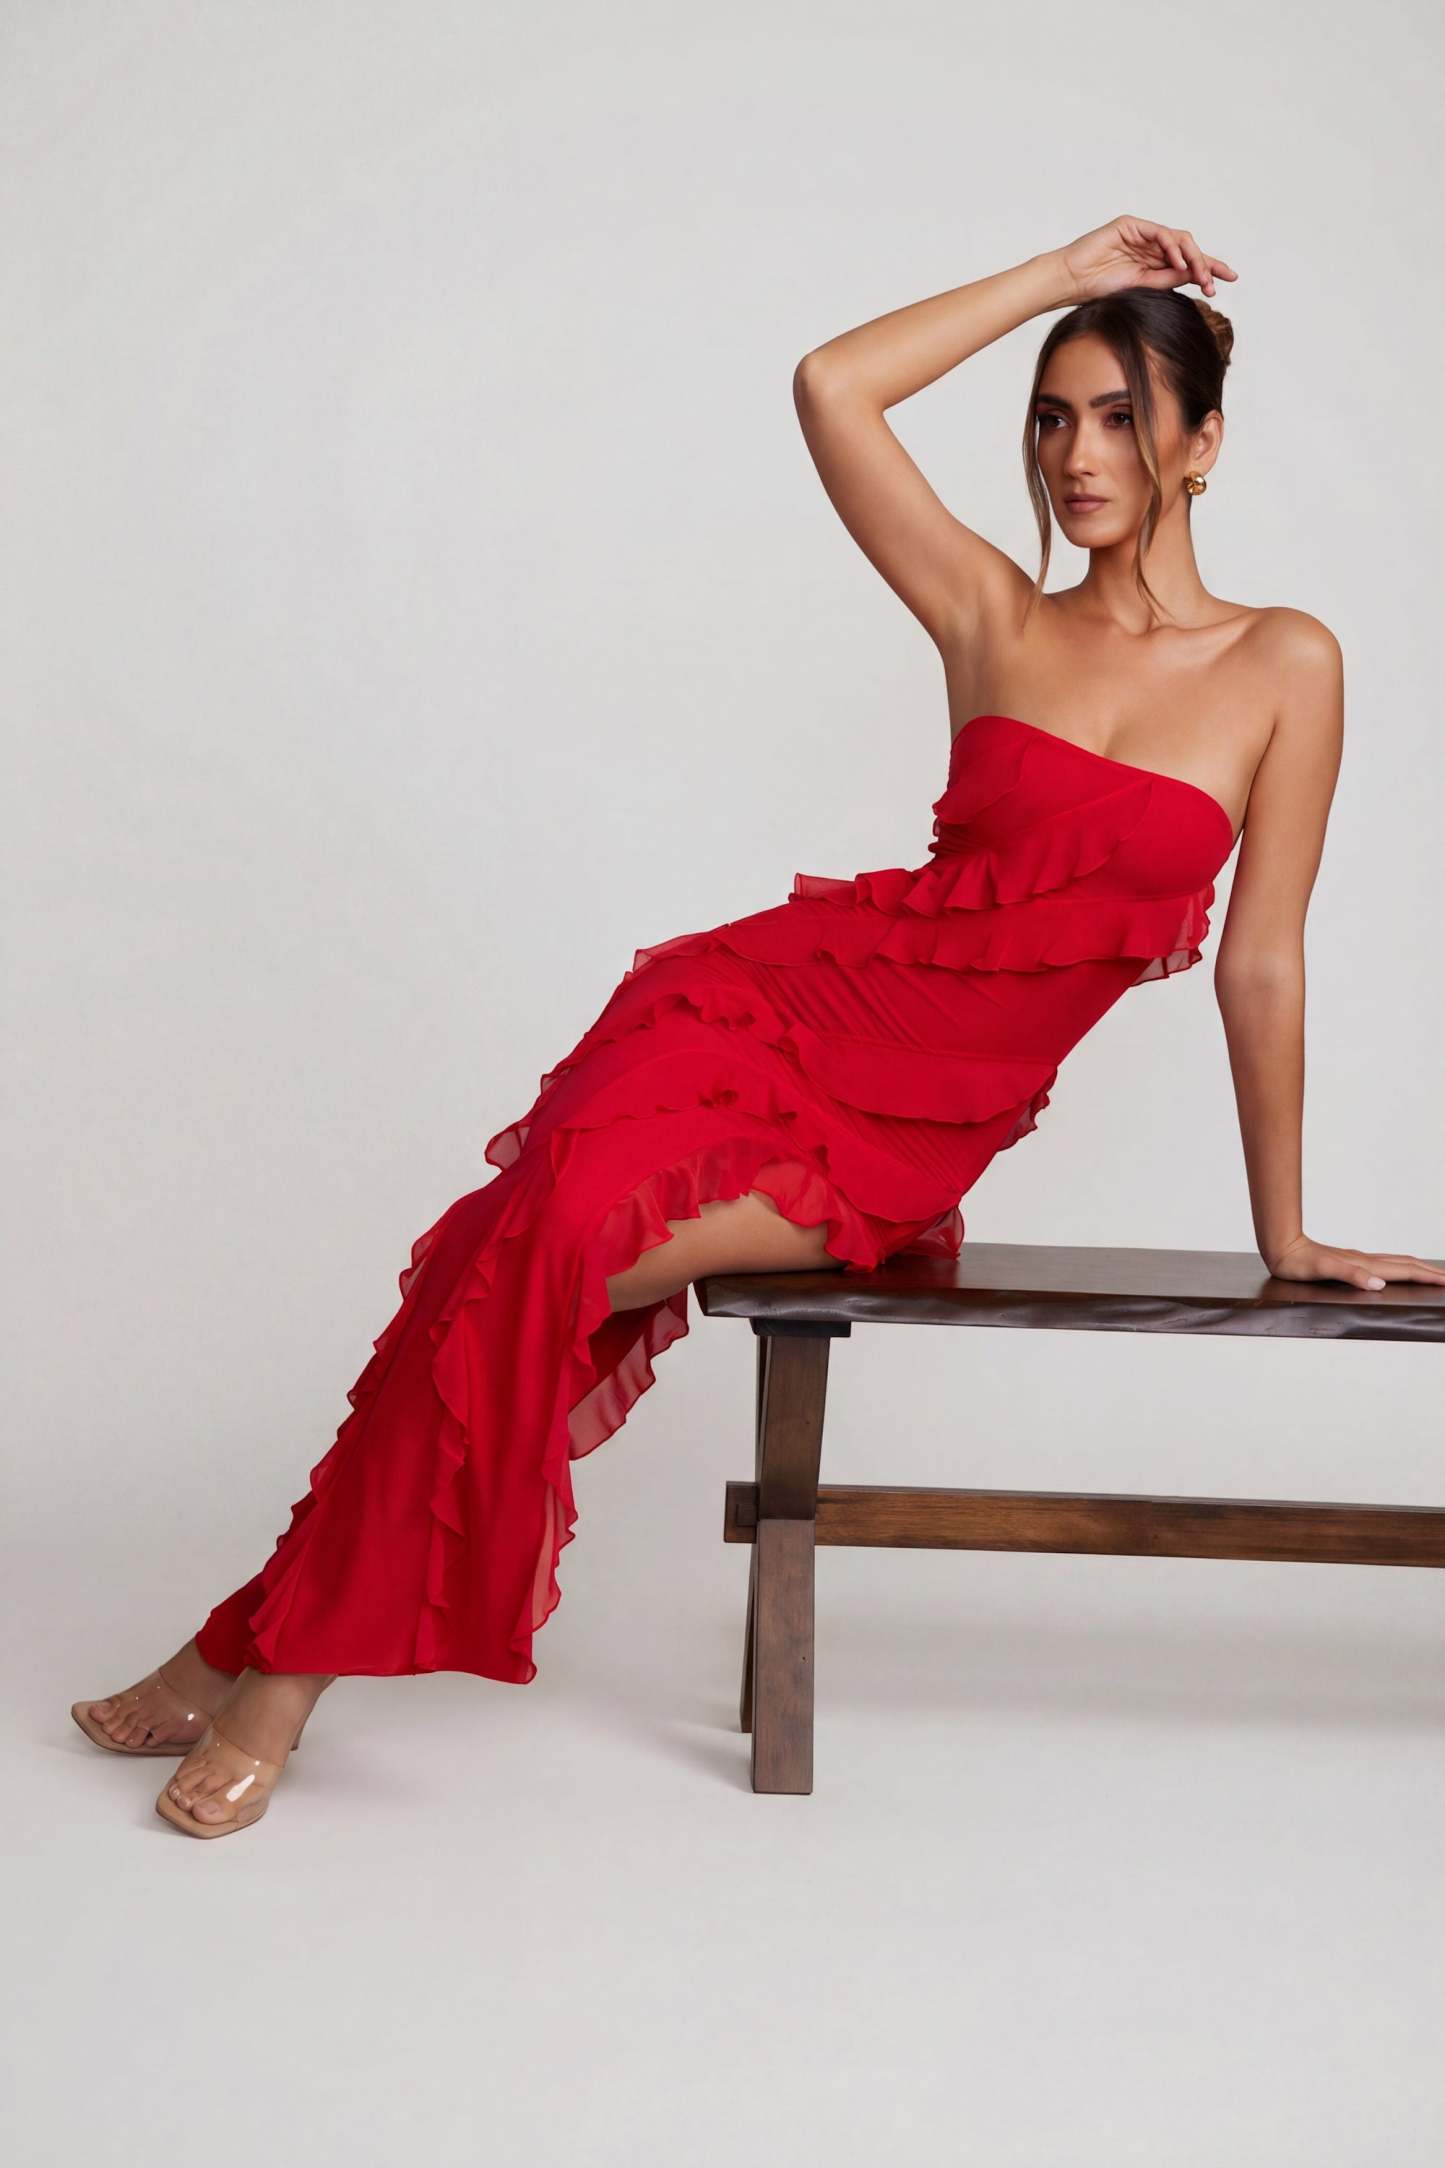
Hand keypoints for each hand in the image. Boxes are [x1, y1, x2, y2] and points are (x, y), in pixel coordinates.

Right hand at [1054, 215, 1237, 305]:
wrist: (1070, 283)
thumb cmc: (1099, 290)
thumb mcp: (1142, 288)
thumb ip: (1169, 279)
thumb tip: (1199, 276)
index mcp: (1153, 263)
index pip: (1187, 263)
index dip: (1210, 268)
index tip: (1230, 278)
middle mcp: (1151, 246)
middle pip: (1188, 249)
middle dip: (1206, 264)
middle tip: (1216, 283)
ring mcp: (1141, 234)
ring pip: (1179, 240)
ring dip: (1193, 258)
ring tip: (1201, 277)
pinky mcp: (1130, 225)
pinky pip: (1160, 233)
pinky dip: (1173, 248)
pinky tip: (1179, 264)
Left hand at [1264, 1233, 1444, 1291]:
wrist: (1282, 1248)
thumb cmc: (1299, 1262)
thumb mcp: (1323, 1270)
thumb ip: (1351, 1275)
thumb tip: (1378, 1285)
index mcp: (1364, 1264)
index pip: (1403, 1271)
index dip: (1426, 1277)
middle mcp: (1365, 1260)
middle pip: (1405, 1264)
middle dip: (1429, 1272)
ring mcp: (1358, 1259)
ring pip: (1396, 1262)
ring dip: (1417, 1268)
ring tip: (1430, 1273)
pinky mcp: (1350, 1261)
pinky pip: (1383, 1264)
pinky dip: (1399, 1268)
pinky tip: (1394, 1272)